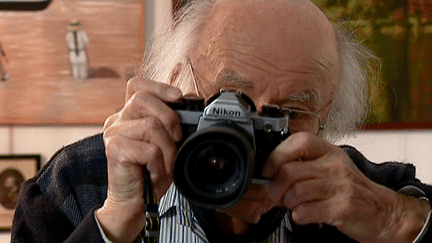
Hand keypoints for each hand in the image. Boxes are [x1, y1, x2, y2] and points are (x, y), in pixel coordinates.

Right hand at [96, 77, 182, 241]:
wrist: (135, 203)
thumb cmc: (151, 173)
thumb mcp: (167, 144)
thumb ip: (173, 122)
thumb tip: (190, 100)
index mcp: (129, 115)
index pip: (137, 85)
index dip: (158, 86)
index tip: (178, 96)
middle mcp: (117, 121)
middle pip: (142, 98)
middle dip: (169, 116)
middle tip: (177, 138)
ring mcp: (113, 134)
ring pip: (150, 125)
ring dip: (167, 148)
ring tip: (165, 164)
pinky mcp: (114, 150)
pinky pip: (148, 149)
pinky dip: (159, 164)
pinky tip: (155, 174)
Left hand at [262, 132, 429, 242]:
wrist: (385, 212)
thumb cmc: (353, 190)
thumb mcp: (331, 168)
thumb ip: (305, 165)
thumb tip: (271, 172)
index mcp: (329, 152)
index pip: (298, 142)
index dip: (276, 156)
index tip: (267, 170)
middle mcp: (335, 166)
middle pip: (289, 171)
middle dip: (275, 187)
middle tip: (276, 195)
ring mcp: (339, 187)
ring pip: (295, 192)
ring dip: (287, 203)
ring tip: (294, 205)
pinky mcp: (341, 208)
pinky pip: (305, 211)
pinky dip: (298, 216)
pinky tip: (305, 214)